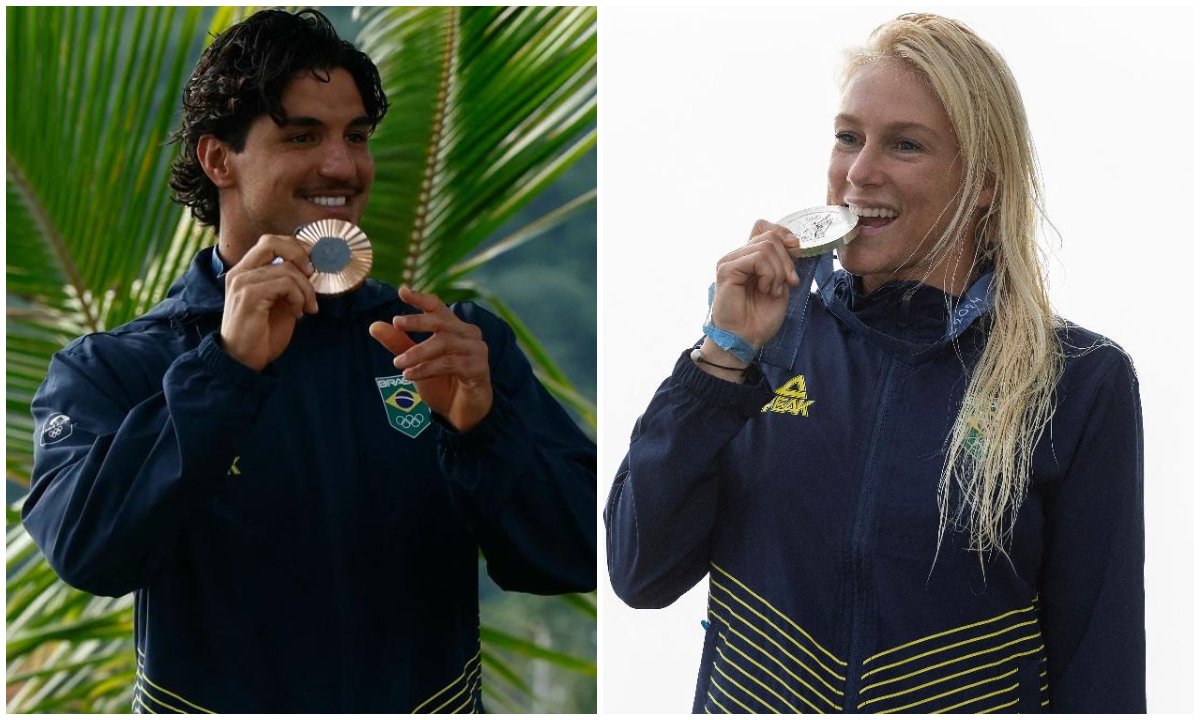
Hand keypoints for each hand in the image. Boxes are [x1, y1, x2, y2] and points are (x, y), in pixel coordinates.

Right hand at [220, 235, 317, 370]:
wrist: (244, 362)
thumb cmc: (263, 334)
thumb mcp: (281, 302)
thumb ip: (290, 283)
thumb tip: (312, 267)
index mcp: (245, 271)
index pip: (270, 242)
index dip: (296, 248)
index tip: (312, 266)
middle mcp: (239, 272)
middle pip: (273, 242)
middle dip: (300, 255)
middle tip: (312, 275)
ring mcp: (242, 282)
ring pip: (288, 269)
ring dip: (306, 290)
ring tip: (306, 308)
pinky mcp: (248, 296)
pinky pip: (285, 284)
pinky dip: (299, 297)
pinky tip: (297, 313)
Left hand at [368, 287, 493, 431]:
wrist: (462, 412)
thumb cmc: (442, 384)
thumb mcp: (416, 362)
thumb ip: (399, 344)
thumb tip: (374, 326)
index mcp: (454, 328)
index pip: (437, 307)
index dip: (421, 299)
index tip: (402, 291)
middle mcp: (468, 334)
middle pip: (442, 321)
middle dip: (418, 321)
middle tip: (396, 323)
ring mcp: (476, 350)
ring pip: (444, 343)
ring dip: (418, 352)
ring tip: (398, 363)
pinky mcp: (478, 368)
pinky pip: (450, 364)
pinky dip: (427, 368)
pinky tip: (410, 375)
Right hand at [708, 219, 800, 351]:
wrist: (746, 339)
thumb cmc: (760, 317)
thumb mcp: (780, 283)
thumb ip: (783, 262)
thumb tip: (794, 242)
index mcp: (748, 257)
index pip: (763, 226)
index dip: (782, 233)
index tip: (796, 249)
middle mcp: (737, 255)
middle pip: (770, 236)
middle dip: (787, 260)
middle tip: (788, 283)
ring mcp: (730, 261)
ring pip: (766, 246)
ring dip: (779, 271)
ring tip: (772, 290)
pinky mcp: (727, 269)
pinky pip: (758, 258)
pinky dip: (769, 274)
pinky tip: (765, 289)